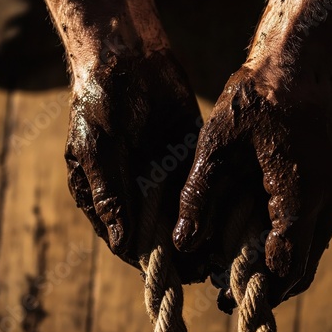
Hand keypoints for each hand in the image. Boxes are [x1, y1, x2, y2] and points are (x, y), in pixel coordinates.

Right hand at [64, 51, 206, 281]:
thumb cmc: (100, 101)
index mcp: (108, 193)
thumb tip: (123, 244)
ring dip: (202, 230)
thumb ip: (110, 194)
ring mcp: (162, 172)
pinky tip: (234, 215)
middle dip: (183, 250)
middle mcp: (136, 188)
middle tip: (210, 267)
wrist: (128, 55)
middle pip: (161, 231)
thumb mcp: (97, 148)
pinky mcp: (185, 154)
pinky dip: (214, 201)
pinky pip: (201, 184)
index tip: (178, 276)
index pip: (129, 239)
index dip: (152, 260)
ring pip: (184, 212)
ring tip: (227, 250)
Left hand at [173, 66, 331, 304]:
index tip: (228, 295)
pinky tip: (262, 233)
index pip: (285, 263)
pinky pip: (317, 226)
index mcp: (301, 192)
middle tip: (234, 289)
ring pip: (312, 247)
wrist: (297, 61)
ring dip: (281, 261)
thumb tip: (183, 242)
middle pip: (304, 264)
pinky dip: (291, 239)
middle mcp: (329, 198)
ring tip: (244, 265)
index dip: (257, 286)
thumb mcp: (216, 144)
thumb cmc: (255, 96)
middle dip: (270, 283)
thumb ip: (198, 195)